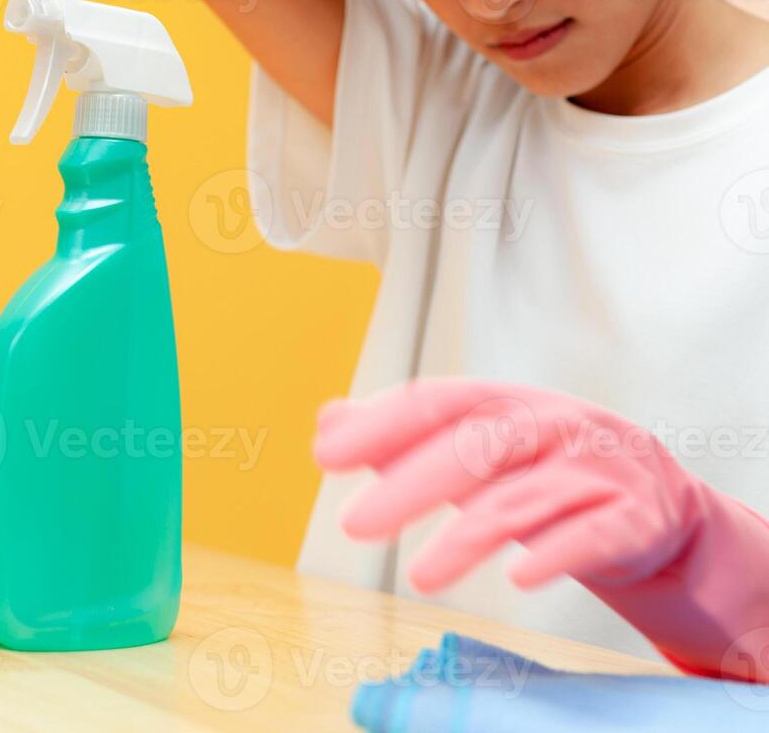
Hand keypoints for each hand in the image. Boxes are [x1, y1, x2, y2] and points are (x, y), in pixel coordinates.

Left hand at [312, 378, 768, 680]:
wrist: (653, 503)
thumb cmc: (541, 468)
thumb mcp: (475, 444)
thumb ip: (403, 435)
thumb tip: (328, 421)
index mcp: (503, 402)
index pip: (436, 401)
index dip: (382, 424)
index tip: (325, 454)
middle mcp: (549, 424)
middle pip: (475, 447)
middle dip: (411, 483)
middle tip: (352, 525)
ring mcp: (594, 468)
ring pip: (524, 498)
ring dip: (467, 537)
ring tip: (420, 578)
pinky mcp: (635, 517)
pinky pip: (593, 535)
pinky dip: (556, 554)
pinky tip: (519, 578)